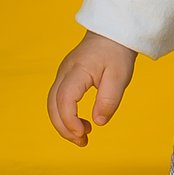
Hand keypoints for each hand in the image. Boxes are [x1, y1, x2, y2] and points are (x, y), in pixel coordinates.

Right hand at [47, 31, 137, 146]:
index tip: (84, 133)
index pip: (64, 99)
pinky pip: (58, 99)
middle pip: (53, 104)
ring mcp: (63, 73)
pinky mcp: (66, 77)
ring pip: (53, 103)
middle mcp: (65, 71)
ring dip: (63, 123)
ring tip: (83, 136)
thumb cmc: (117, 52)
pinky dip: (65, 114)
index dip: (70, 120)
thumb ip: (109, 100)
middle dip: (63, 127)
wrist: (113, 32)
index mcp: (78, 70)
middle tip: (82, 142)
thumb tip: (98, 122)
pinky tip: (81, 123)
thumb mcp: (120, 76)